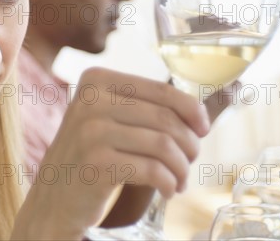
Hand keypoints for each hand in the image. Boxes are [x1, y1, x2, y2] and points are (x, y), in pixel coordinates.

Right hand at [98, 80, 241, 227]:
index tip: (202, 130)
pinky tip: (168, 190)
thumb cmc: (92, 157)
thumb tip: (226, 95)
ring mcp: (91, 130)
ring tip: (179, 180)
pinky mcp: (96, 163)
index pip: (162, 90)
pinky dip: (169, 183)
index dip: (192, 111)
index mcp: (97, 80)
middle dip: (189, 144)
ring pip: (164, 144)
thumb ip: (154, 108)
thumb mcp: (112, 121)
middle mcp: (91, 99)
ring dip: (181, 168)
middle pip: (166, 118)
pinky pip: (153, 170)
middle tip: (190, 162)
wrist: (53, 200)